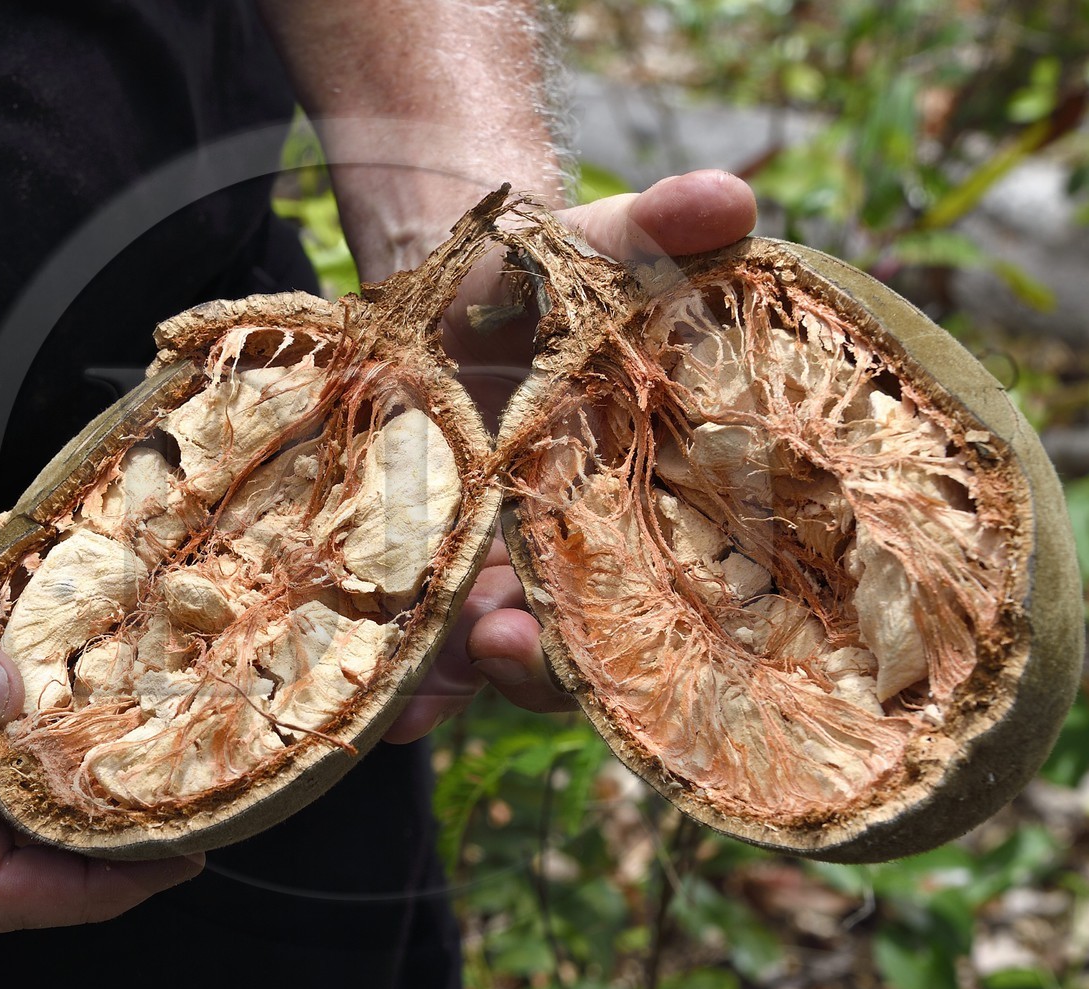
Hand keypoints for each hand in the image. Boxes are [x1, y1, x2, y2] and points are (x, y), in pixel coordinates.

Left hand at [385, 169, 757, 741]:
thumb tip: (729, 193)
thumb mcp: (598, 249)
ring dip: (447, 682)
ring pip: (480, 662)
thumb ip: (658, 230)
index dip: (627, 629)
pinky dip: (388, 678)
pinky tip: (359, 693)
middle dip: (536, 665)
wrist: (454, 293)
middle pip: (570, 653)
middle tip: (499, 642)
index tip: (571, 619)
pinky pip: (412, 647)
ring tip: (402, 694)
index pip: (653, 598)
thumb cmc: (546, 280)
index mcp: (634, 505)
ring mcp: (496, 574)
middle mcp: (574, 559)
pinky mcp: (426, 574)